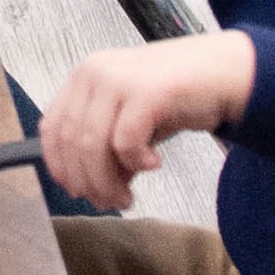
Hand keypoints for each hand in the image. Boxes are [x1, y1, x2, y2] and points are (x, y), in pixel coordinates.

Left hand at [35, 34, 256, 213]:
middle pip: (71, 142)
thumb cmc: (176, 97)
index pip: (52, 127)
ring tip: (127, 197)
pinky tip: (154, 164)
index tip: (77, 191)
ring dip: (107, 182)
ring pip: (92, 145)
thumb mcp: (131, 121)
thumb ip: (108, 148)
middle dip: (88, 182)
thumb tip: (94, 188)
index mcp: (84, 77)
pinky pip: (125, 141)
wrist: (222, 72)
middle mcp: (94, 73)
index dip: (60, 166)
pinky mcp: (145, 91)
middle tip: (111, 202)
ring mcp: (118, 79)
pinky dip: (135, 162)